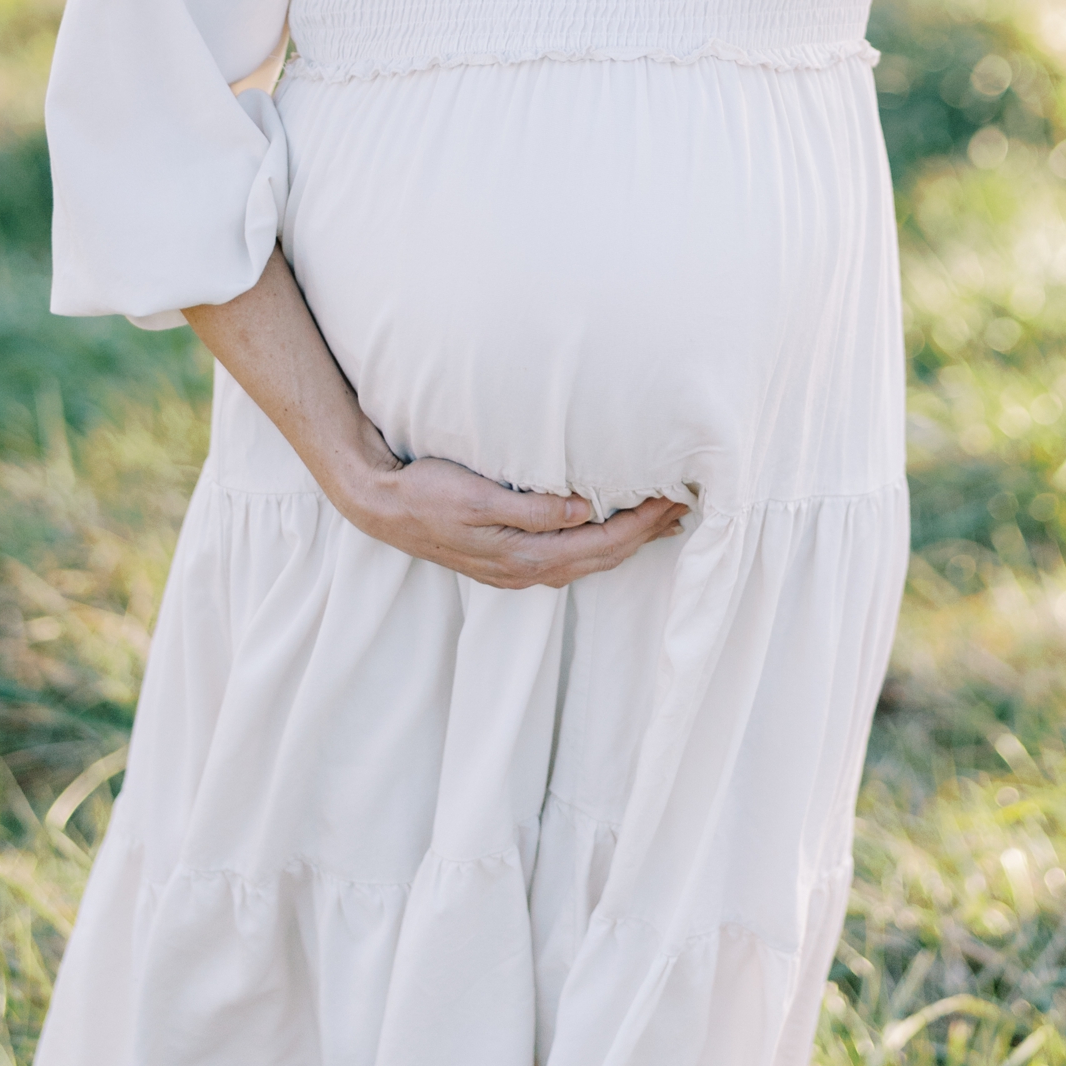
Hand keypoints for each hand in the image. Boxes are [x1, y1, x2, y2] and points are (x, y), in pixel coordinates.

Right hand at [341, 451, 687, 588]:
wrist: (383, 507)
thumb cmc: (428, 493)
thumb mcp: (477, 497)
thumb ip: (533, 509)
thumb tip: (586, 511)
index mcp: (526, 557)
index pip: (603, 544)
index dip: (642, 524)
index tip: (672, 498)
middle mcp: (528, 572)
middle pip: (604, 558)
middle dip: (646, 533)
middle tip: (683, 506)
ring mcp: (518, 571)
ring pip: (589, 561)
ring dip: (628, 541)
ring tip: (661, 519)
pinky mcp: (510, 561)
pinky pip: (570, 558)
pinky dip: (600, 544)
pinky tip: (609, 529)